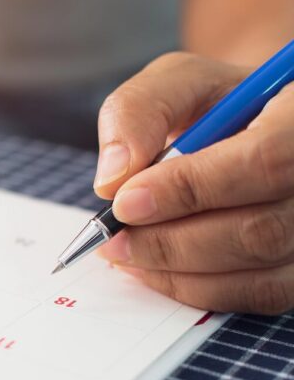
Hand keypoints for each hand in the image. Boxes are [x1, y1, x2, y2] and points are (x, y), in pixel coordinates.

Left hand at [93, 52, 293, 314]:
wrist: (254, 130)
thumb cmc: (219, 106)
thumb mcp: (179, 83)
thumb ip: (140, 111)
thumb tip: (112, 179)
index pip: (266, 159)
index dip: (190, 188)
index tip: (126, 201)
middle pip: (261, 230)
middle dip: (170, 242)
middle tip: (114, 238)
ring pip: (258, 274)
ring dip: (176, 271)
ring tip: (125, 251)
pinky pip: (255, 295)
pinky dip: (195, 289)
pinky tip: (155, 268)